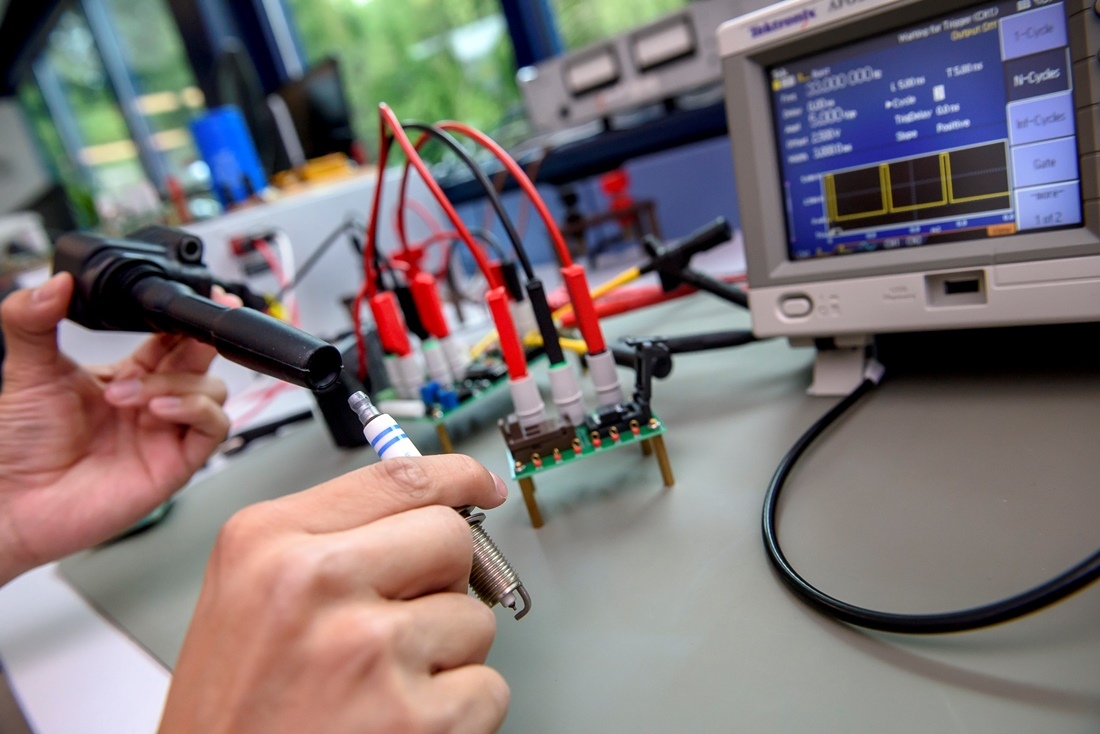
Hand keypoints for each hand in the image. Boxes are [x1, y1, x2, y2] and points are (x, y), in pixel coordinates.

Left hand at [0, 272, 232, 582]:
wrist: (13, 501)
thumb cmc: (20, 446)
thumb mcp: (26, 369)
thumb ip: (33, 320)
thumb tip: (55, 282)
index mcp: (126, 376)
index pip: (172, 338)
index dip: (187, 317)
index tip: (197, 294)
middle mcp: (153, 402)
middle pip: (202, 358)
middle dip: (201, 337)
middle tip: (189, 325)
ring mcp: (167, 433)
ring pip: (212, 390)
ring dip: (178, 384)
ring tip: (129, 397)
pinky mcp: (176, 463)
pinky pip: (214, 428)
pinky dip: (195, 411)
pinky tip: (157, 411)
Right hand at [160, 454, 511, 733]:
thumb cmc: (231, 714)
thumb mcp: (250, 595)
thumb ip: (330, 538)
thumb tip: (428, 507)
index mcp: (272, 543)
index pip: (402, 478)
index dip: (458, 478)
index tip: (481, 487)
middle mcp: (318, 583)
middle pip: (451, 538)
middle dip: (445, 579)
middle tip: (402, 621)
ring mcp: (370, 651)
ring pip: (475, 618)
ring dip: (447, 655)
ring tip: (381, 685)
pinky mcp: (415, 718)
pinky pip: (488, 688)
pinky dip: (460, 712)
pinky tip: (400, 724)